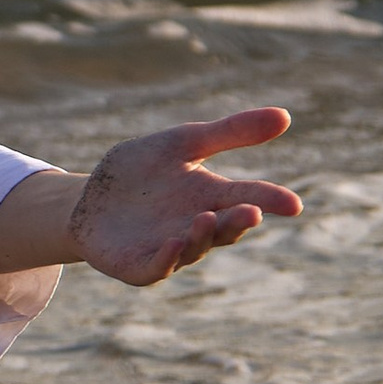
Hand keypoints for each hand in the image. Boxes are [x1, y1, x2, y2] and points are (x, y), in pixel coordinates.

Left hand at [0, 107, 301, 286]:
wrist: (89, 198)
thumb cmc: (142, 170)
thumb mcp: (184, 142)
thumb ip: (231, 132)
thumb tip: (286, 116)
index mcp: (212, 197)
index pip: (248, 197)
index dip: (271, 201)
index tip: (293, 204)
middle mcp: (197, 226)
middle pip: (224, 228)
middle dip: (237, 222)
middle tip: (251, 212)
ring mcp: (169, 249)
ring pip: (193, 247)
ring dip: (201, 236)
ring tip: (205, 217)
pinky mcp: (139, 266)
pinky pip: (155, 267)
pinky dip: (165, 258)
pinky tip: (171, 242)